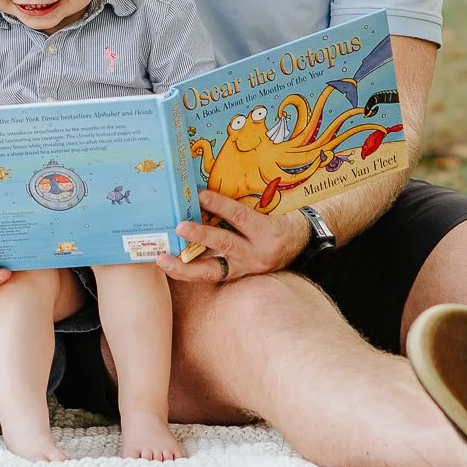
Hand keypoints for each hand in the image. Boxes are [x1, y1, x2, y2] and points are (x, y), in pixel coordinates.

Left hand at [157, 191, 311, 283]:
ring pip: (213, 270)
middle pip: (225, 244)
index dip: (219, 205)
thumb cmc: (284, 221)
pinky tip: (171, 268)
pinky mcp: (238, 277)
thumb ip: (247, 203)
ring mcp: (246, 269)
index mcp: (267, 231)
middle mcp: (257, 253)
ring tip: (163, 259)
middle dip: (200, 235)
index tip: (199, 195)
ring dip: (185, 265)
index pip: (240, 216)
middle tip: (179, 227)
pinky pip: (212, 276)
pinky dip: (190, 273)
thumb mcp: (273, 209)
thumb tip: (213, 188)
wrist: (303, 248)